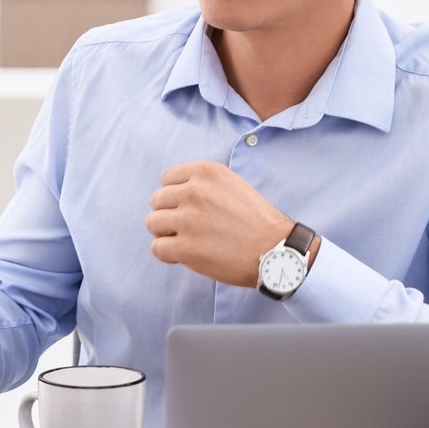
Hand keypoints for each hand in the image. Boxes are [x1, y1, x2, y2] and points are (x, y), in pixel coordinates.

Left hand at [146, 162, 293, 286]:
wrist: (275, 251)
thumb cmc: (255, 220)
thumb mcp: (232, 184)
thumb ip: (202, 183)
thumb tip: (170, 192)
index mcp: (206, 172)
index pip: (167, 178)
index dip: (176, 196)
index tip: (190, 208)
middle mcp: (194, 192)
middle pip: (157, 200)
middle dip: (169, 215)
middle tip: (190, 228)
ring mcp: (188, 220)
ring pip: (152, 223)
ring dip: (167, 234)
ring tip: (189, 240)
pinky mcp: (185, 248)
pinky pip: (157, 248)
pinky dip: (168, 254)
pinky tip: (186, 255)